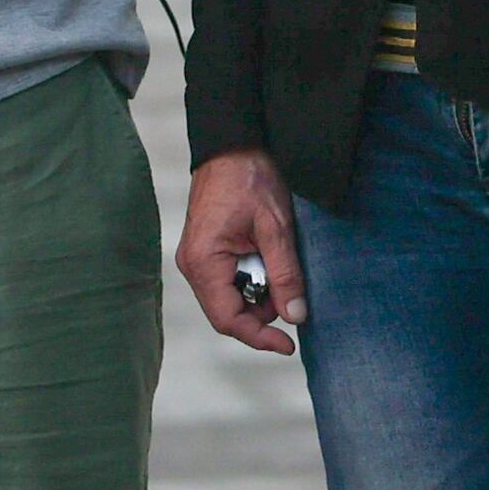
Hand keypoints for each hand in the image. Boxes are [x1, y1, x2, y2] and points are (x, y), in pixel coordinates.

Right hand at [174, 151, 305, 353]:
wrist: (233, 144)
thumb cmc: (250, 178)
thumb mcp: (275, 228)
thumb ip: (285, 274)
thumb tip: (295, 315)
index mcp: (203, 262)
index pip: (228, 319)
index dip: (259, 337)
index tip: (288, 344)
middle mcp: (193, 265)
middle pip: (228, 313)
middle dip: (262, 311)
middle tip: (291, 289)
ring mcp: (197, 259)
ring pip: (230, 299)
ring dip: (259, 293)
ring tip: (278, 261)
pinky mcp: (206, 253)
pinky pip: (228, 282)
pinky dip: (252, 279)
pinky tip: (267, 256)